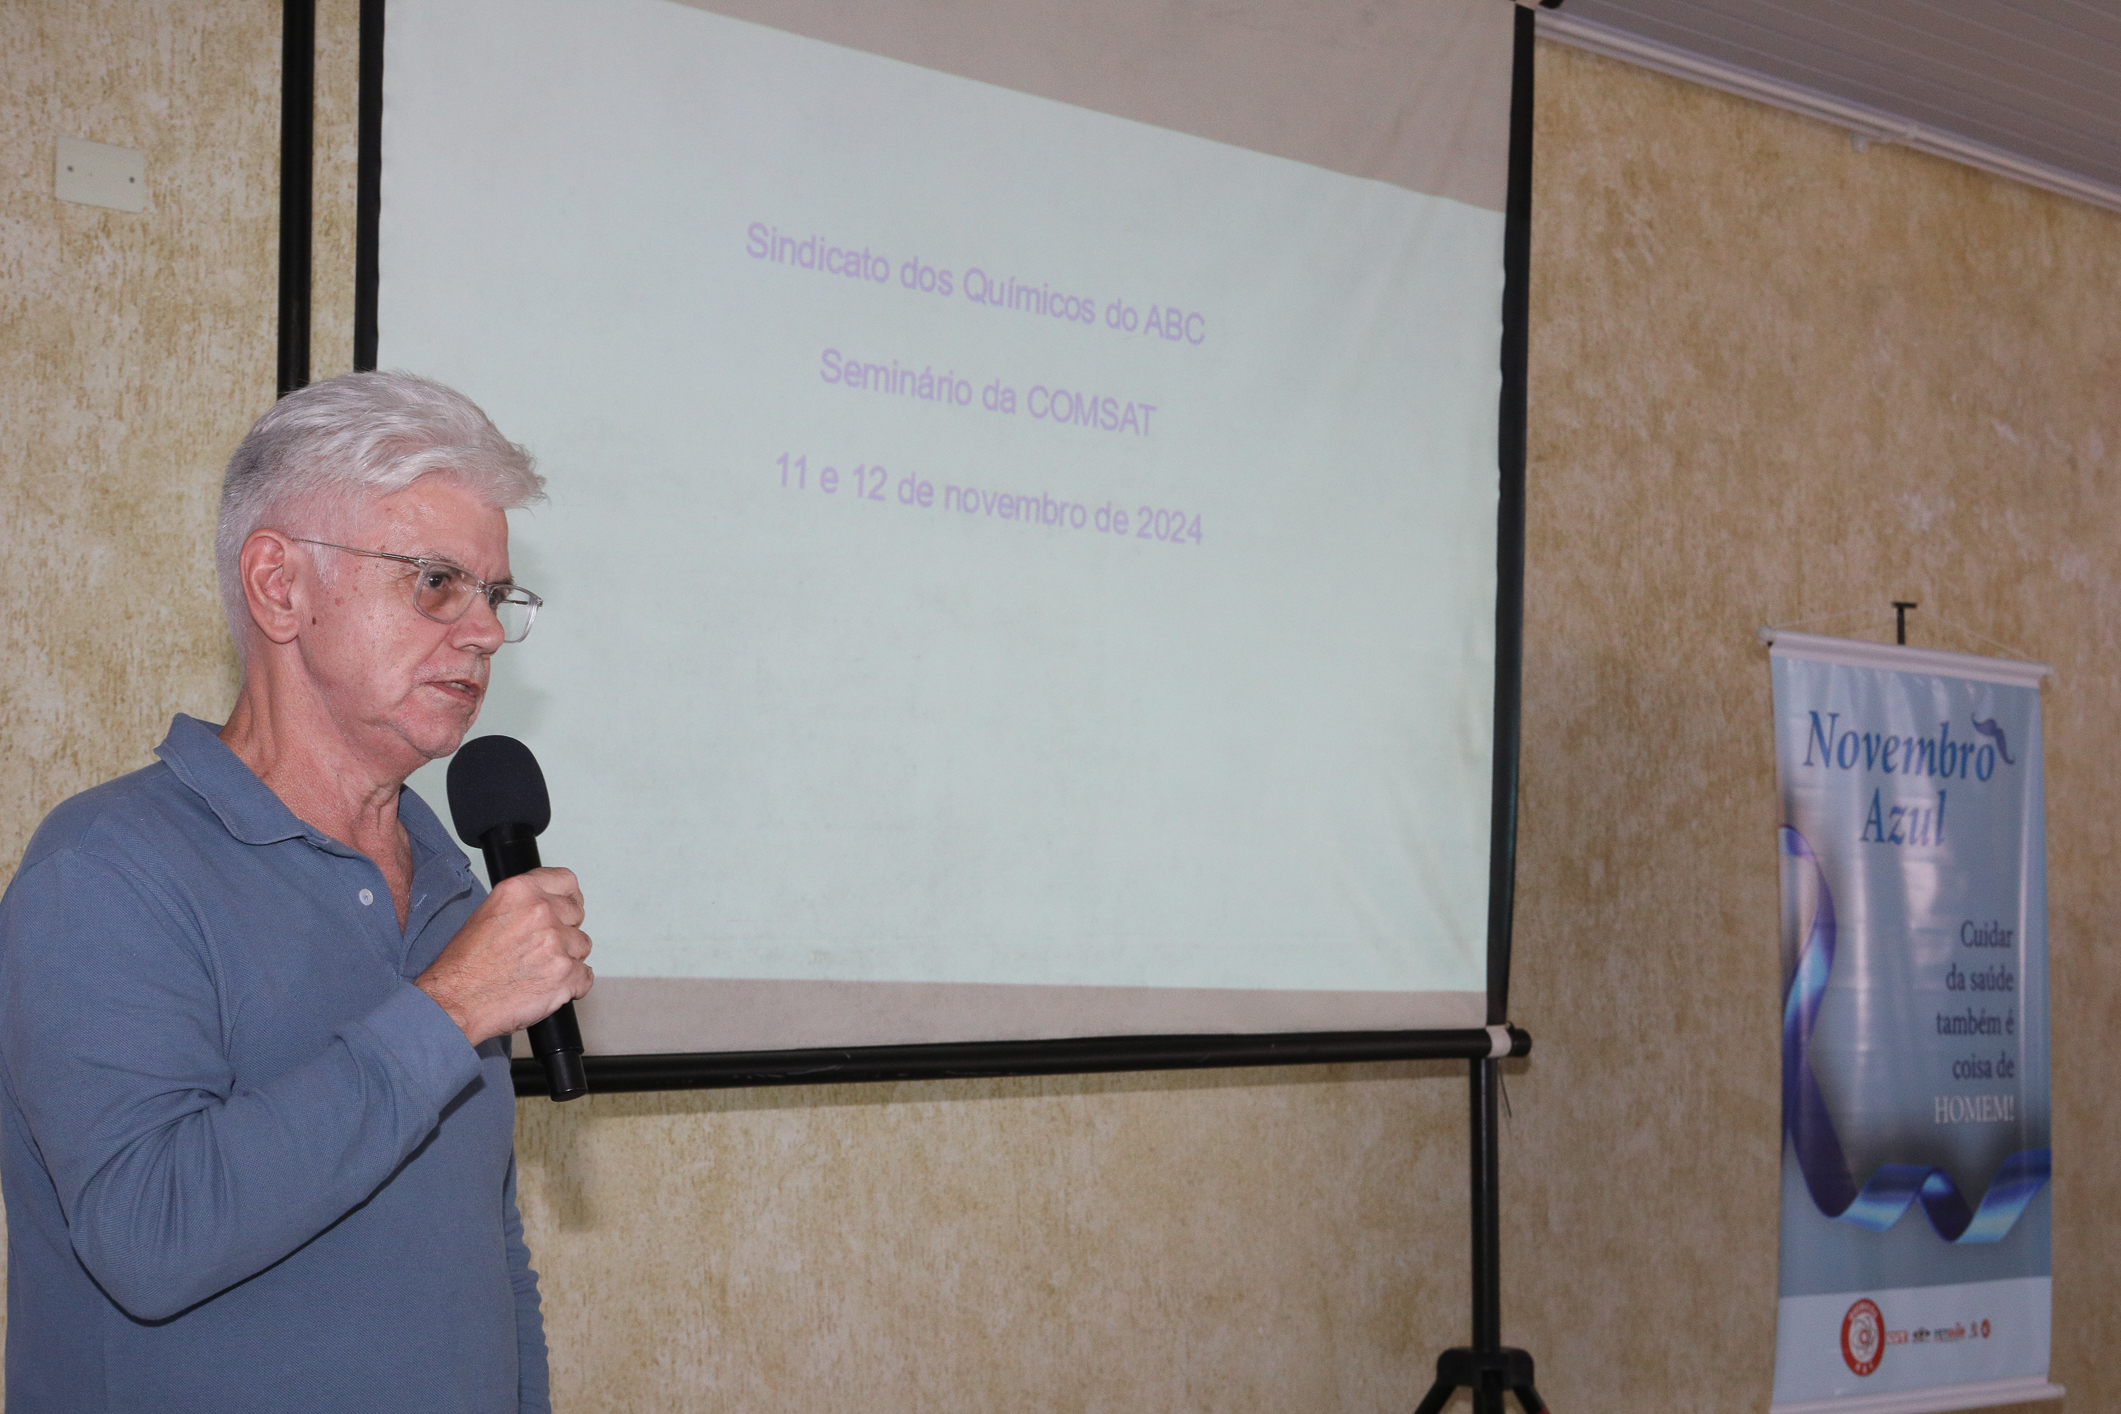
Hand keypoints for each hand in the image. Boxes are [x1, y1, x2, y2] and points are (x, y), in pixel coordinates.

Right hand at [416, 867, 592, 1045]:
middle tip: (540, 948)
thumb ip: (524, 903)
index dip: (568, 898)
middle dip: (564, 931)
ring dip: (567, 958)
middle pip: (577, 915)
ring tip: (538, 969)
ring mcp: (557, 944)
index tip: (566, 908)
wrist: (455, 1002)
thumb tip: (550, 904)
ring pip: (582, 946)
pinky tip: (547, 986)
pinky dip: (572, 984)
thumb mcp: (488, 913)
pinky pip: (585, 976)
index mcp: (521, 892)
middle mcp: (542, 913)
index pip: (566, 881)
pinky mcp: (565, 976)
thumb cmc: (464, 965)